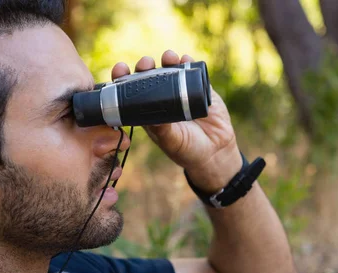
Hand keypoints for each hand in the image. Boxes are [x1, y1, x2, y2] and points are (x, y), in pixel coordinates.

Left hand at [111, 50, 242, 192]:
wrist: (216, 151)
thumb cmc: (188, 150)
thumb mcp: (172, 142)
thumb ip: (162, 130)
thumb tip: (151, 117)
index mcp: (149, 110)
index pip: (131, 91)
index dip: (123, 78)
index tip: (120, 69)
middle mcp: (162, 97)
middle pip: (149, 75)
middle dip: (145, 65)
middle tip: (146, 63)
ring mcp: (181, 91)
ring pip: (170, 69)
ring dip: (167, 59)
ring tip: (168, 57)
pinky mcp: (199, 88)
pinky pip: (192, 71)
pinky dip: (188, 62)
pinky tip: (186, 59)